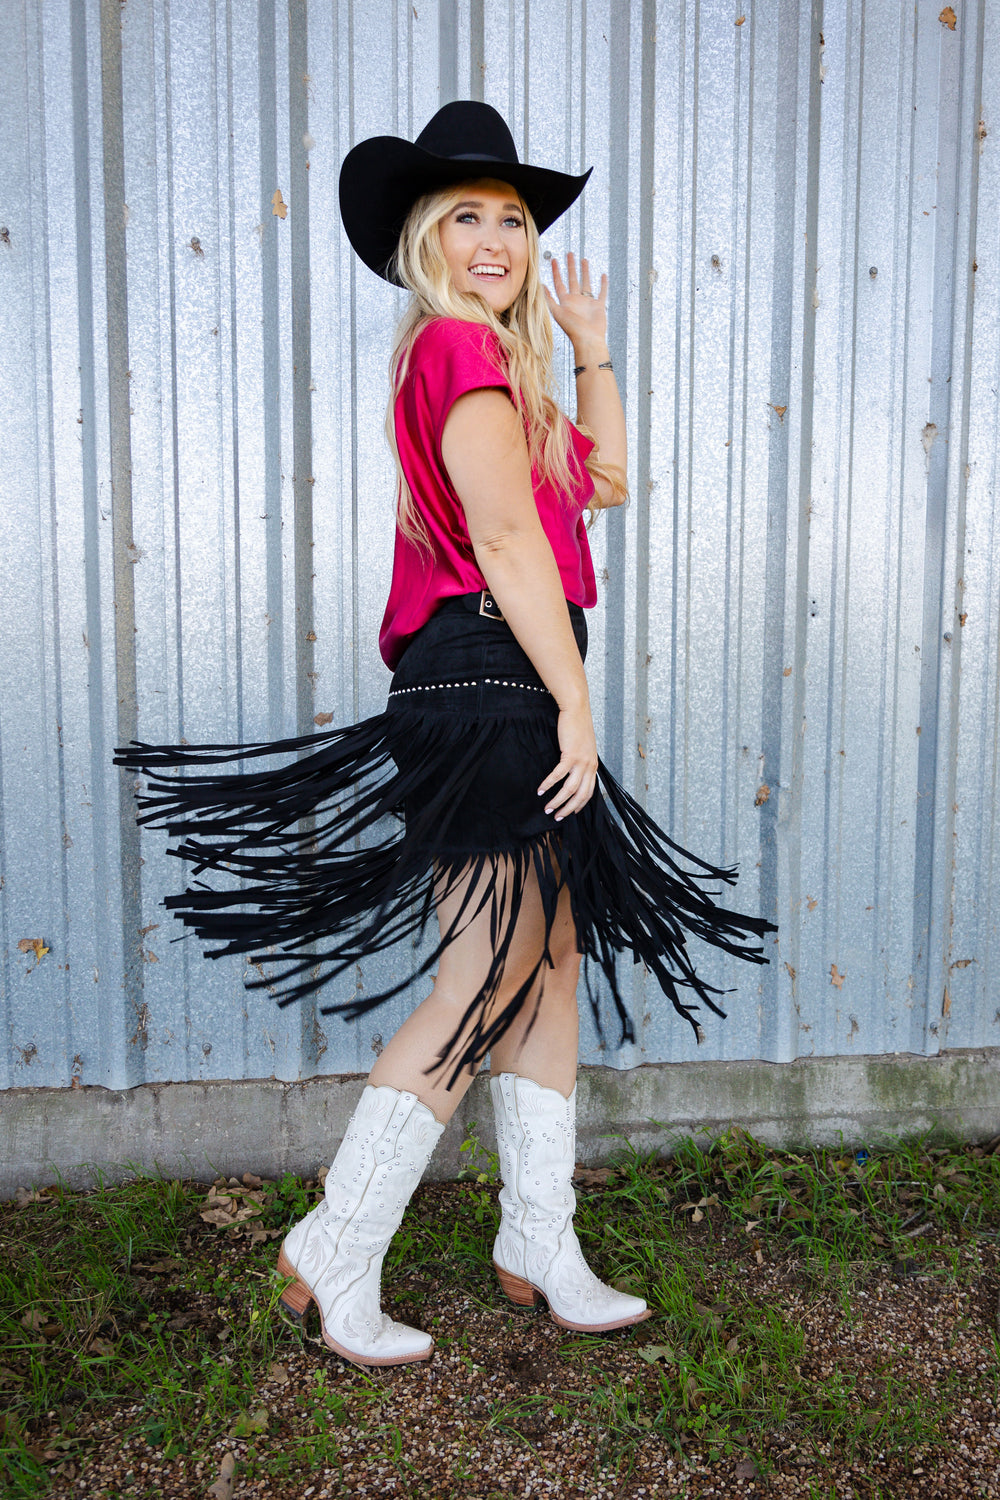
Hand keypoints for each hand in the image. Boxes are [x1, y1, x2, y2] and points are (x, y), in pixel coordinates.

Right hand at [537, 705, 598, 819]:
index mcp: (593, 766)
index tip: (570, 812)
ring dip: (557, 800)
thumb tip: (571, 772)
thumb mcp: (583, 747)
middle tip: (556, 816)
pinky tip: (540, 790)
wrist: (576, 710)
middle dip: (568, 809)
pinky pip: (558, 775)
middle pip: (581, 795)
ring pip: (570, 789)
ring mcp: (581, 761)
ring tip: (547, 808)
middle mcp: (590, 766)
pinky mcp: (571, 754)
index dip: (580, 805)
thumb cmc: (577, 727)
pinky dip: (548, 784)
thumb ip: (580, 760)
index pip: (589, 792)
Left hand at [544, 252, 607, 349]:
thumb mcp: (557, 312)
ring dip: (585, 272)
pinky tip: (602, 276)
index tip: (554, 260)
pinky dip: (603, 284)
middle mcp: (576, 301)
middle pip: (572, 279)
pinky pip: (601, 292)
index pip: (559, 283)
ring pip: (586, 283)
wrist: (588, 340)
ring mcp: (587, 303)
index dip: (556, 271)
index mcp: (565, 302)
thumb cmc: (573, 329)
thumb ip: (549, 299)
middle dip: (570, 267)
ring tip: (584, 260)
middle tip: (570, 254)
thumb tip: (540, 286)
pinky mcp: (598, 306)